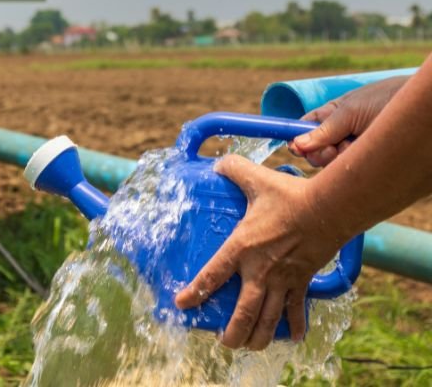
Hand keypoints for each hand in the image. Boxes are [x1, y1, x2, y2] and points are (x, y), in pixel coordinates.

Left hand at [174, 155, 344, 350]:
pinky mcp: (303, 281)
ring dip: (258, 336)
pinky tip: (294, 337)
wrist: (328, 209)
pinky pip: (297, 309)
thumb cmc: (289, 196)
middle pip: (243, 312)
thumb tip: (217, 164)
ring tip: (250, 346)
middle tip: (224, 342)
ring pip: (268, 318)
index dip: (195, 292)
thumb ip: (233, 169)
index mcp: (241, 247)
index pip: (212, 275)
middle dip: (232, 332)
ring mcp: (283, 279)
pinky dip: (295, 325)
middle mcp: (260, 270)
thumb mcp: (256, 178)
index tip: (182, 305)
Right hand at [289, 76, 408, 166]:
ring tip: (356, 147)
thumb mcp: (350, 111)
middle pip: (313, 153)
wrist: (422, 108)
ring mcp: (353, 150)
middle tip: (334, 149)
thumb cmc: (386, 100)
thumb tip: (295, 145)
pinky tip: (363, 156)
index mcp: (331, 116)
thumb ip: (323, 130)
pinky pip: (349, 172)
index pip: (304, 130)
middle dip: (319, 154)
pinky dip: (352, 166)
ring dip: (338, 159)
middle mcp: (340, 134)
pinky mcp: (367, 164)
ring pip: (330, 165)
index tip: (295, 148)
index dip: (297, 140)